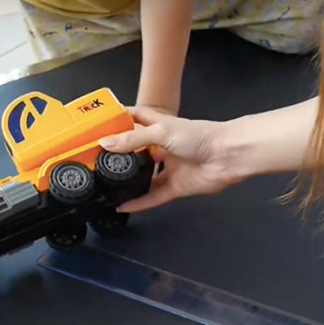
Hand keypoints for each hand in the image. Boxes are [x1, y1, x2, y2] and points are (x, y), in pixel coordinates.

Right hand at [98, 106, 244, 211]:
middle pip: (137, 150)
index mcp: (161, 126)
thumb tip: (105, 143)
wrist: (228, 155)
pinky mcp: (177, 186)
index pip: (136, 118)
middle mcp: (164, 147)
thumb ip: (133, 139)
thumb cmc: (200, 136)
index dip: (119, 119)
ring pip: (145, 176)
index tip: (98, 123)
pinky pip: (154, 196)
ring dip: (128, 181)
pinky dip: (140, 202)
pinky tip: (123, 206)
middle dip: (119, 155)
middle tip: (95, 160)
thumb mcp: (162, 131)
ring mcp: (170, 167)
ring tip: (105, 185)